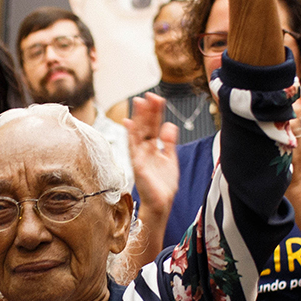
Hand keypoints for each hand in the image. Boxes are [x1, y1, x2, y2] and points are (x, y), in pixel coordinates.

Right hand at [126, 94, 180, 216]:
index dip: (155, 113)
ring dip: (138, 117)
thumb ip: (170, 143)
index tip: (157, 98)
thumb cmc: (163, 185)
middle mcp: (145, 150)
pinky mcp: (137, 165)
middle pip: (146, 126)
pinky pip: (133, 147)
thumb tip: (170, 124)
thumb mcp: (170, 159)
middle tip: (148, 95)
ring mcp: (140, 156)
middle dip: (147, 111)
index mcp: (154, 148)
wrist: (161, 204)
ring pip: (138, 133)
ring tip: (139, 102)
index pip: (154, 126)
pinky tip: (129, 123)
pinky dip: (131, 135)